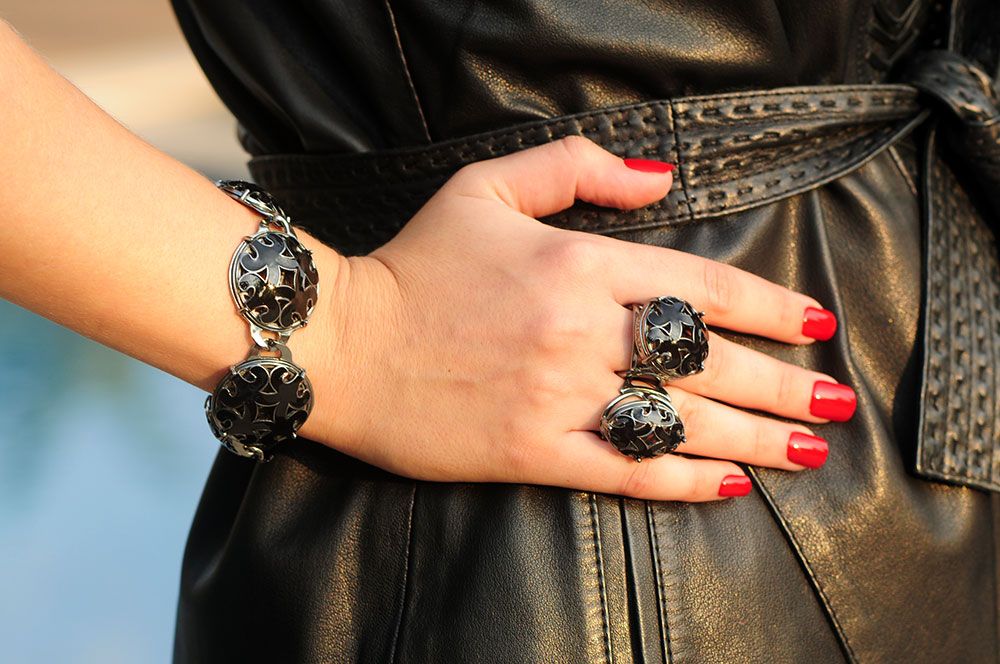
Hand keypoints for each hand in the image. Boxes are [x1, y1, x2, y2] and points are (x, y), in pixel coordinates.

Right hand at [306, 135, 854, 501]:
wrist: (342, 343)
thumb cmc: (414, 265)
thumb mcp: (487, 188)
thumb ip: (578, 170)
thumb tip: (660, 177)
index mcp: (577, 265)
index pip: (699, 287)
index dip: (767, 306)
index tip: (814, 324)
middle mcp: (580, 332)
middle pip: (706, 361)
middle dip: (782, 381)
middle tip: (834, 400)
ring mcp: (558, 397)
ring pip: (679, 420)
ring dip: (754, 436)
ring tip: (807, 448)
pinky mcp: (530, 451)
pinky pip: (624, 471)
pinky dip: (681, 481)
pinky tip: (728, 484)